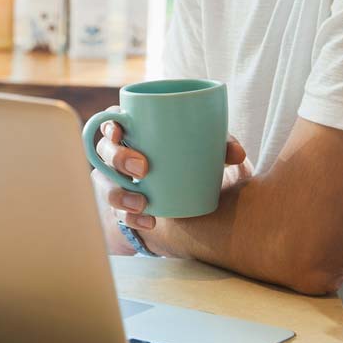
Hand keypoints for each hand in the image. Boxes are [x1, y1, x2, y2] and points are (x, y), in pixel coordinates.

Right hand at [92, 110, 247, 254]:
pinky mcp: (124, 207)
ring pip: (105, 184)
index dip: (109, 124)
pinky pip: (119, 214)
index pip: (111, 121)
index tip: (119, 131)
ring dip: (119, 194)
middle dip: (118, 158)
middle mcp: (119, 155)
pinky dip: (132, 219)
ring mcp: (118, 181)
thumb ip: (220, 146)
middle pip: (104, 151)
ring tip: (142, 203)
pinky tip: (149, 222)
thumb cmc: (190, 160)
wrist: (188, 199)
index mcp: (134, 132)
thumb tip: (237, 152)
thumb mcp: (205, 150)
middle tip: (142, 168)